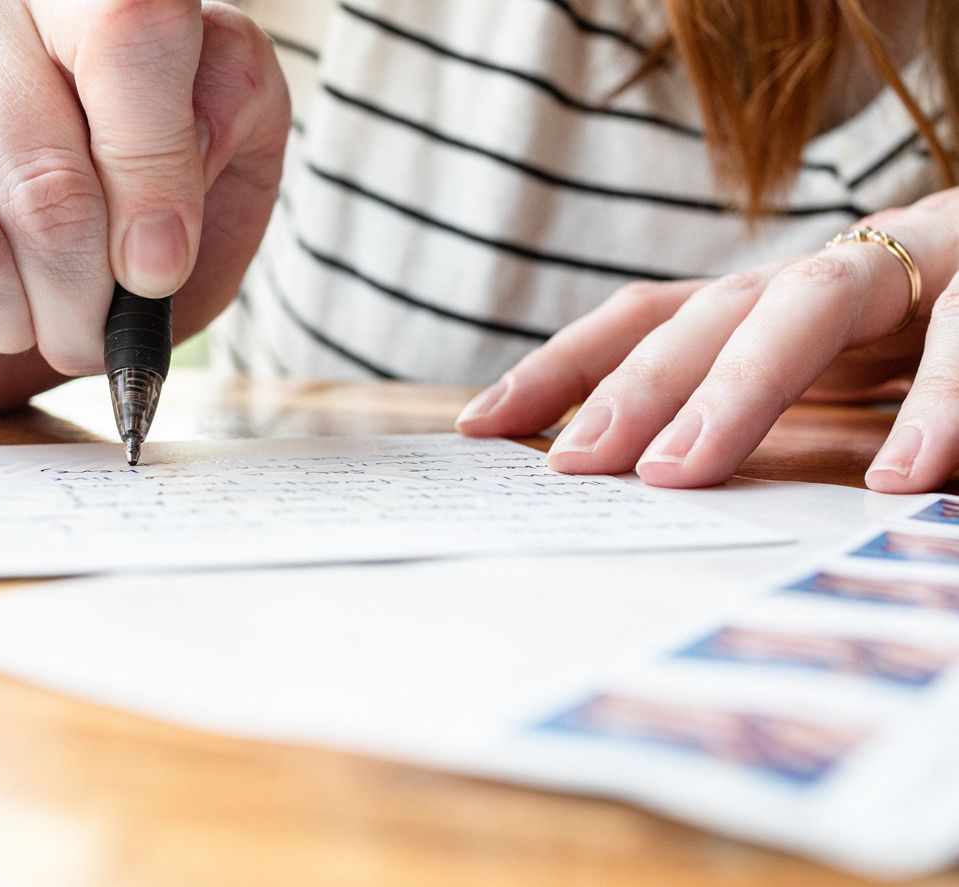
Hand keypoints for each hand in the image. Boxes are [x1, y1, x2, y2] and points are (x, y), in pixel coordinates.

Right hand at [0, 0, 288, 412]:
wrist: (14, 223)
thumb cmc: (127, 177)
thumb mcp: (220, 133)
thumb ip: (227, 107)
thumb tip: (193, 138)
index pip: (127, 33)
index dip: (155, 171)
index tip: (158, 264)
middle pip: (46, 184)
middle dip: (92, 296)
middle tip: (99, 320)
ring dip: (20, 324)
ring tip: (33, 316)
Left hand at [456, 189, 958, 492]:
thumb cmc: (919, 340)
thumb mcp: (821, 377)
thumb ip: (750, 413)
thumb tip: (643, 484)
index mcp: (769, 302)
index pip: (646, 317)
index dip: (561, 364)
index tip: (482, 425)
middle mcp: (821, 273)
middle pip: (709, 313)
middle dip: (635, 385)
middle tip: (577, 461)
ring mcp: (908, 265)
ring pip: (809, 303)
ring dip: (739, 387)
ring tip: (679, 470)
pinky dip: (934, 409)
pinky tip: (901, 479)